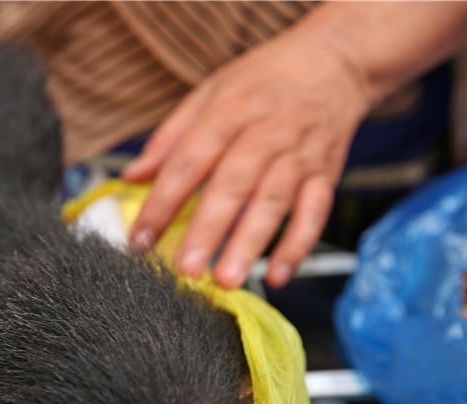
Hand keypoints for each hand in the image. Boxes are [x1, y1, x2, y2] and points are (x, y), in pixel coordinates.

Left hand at [123, 28, 370, 288]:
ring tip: (227, 280)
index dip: (163, 201)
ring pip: (273, 202)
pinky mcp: (326, 173)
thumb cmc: (263, 80)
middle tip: (186, 268)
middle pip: (233, 184)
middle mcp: (265, 132)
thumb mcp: (209, 93)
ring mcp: (299, 155)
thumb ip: (169, 138)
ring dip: (250, 244)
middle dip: (208, 230)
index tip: (141, 238)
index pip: (189, 160)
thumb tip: (131, 176)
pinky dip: (298, 246)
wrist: (334, 61)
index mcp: (229, 110)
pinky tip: (276, 275)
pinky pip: (315, 213)